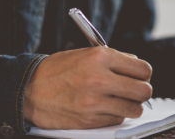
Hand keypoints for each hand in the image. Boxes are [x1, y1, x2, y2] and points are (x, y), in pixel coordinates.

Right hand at [24, 47, 152, 128]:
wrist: (29, 89)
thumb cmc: (60, 70)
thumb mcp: (88, 54)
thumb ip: (116, 59)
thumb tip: (139, 70)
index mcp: (101, 57)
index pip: (144, 69)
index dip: (144, 74)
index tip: (139, 77)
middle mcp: (100, 79)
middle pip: (144, 91)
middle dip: (142, 91)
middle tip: (133, 90)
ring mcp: (94, 101)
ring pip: (135, 109)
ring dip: (131, 106)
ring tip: (121, 101)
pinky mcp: (89, 120)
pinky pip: (118, 119)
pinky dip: (115, 115)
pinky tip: (105, 108)